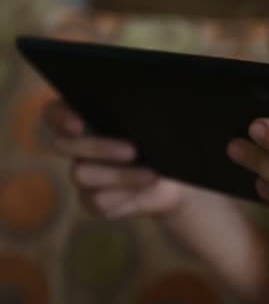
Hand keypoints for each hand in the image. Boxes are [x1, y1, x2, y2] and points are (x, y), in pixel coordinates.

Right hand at [43, 101, 185, 218]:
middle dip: (100, 147)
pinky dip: (125, 196)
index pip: (54, 112)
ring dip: (120, 176)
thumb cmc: (166, 140)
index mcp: (86, 117)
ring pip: (81, 175)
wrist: (179, 178)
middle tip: (133, 151)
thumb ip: (140, 109)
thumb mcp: (157, 121)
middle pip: (64, 144)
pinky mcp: (93, 201)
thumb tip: (139, 101)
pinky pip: (97, 202)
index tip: (79, 124)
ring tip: (151, 175)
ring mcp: (83, 175)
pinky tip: (145, 189)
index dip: (60, 117)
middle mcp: (77, 146)